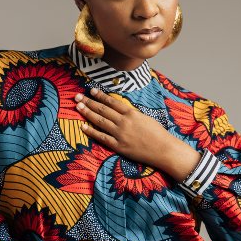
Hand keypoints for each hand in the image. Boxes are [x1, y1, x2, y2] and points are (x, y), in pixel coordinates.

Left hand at [75, 88, 200, 181]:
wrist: (164, 149)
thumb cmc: (158, 134)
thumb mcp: (145, 118)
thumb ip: (132, 114)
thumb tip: (121, 111)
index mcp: (131, 113)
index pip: (112, 102)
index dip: (100, 96)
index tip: (91, 91)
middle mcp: (124, 121)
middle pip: (103, 109)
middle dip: (89, 102)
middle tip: (77, 97)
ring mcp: (120, 134)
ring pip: (100, 121)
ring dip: (87, 113)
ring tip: (77, 107)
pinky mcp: (119, 146)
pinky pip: (102, 137)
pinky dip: (91, 132)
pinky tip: (83, 126)